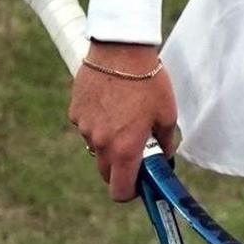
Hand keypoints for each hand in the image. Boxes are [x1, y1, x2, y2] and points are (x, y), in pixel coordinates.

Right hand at [68, 49, 179, 201]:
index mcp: (125, 149)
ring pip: (95, 148)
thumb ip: (165, 142)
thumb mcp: (168, 114)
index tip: (138, 186)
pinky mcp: (75, 111)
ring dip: (108, 143)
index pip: (120, 190)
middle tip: (135, 152)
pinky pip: (86, 127)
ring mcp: (84, 128)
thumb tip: (163, 155)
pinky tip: (110, 104)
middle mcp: (100, 143)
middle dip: (120, 169)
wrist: (120, 50)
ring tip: (124, 119)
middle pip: (105, 172)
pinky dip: (97, 123)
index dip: (130, 193)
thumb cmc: (149, 82)